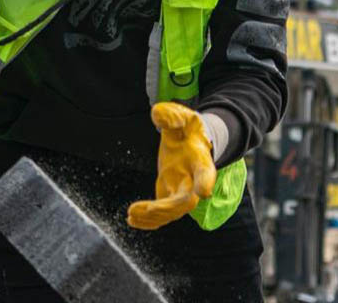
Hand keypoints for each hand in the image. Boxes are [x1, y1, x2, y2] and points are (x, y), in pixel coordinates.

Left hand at [127, 102, 216, 229]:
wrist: (189, 142)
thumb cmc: (187, 129)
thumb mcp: (181, 117)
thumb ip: (171, 115)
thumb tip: (159, 116)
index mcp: (200, 160)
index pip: (206, 173)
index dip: (206, 182)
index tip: (204, 192)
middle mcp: (193, 181)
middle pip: (187, 201)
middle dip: (169, 207)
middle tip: (149, 209)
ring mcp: (181, 192)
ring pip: (172, 213)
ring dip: (152, 217)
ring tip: (130, 214)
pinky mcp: (169, 196)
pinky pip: (161, 216)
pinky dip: (148, 221)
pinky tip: (131, 221)